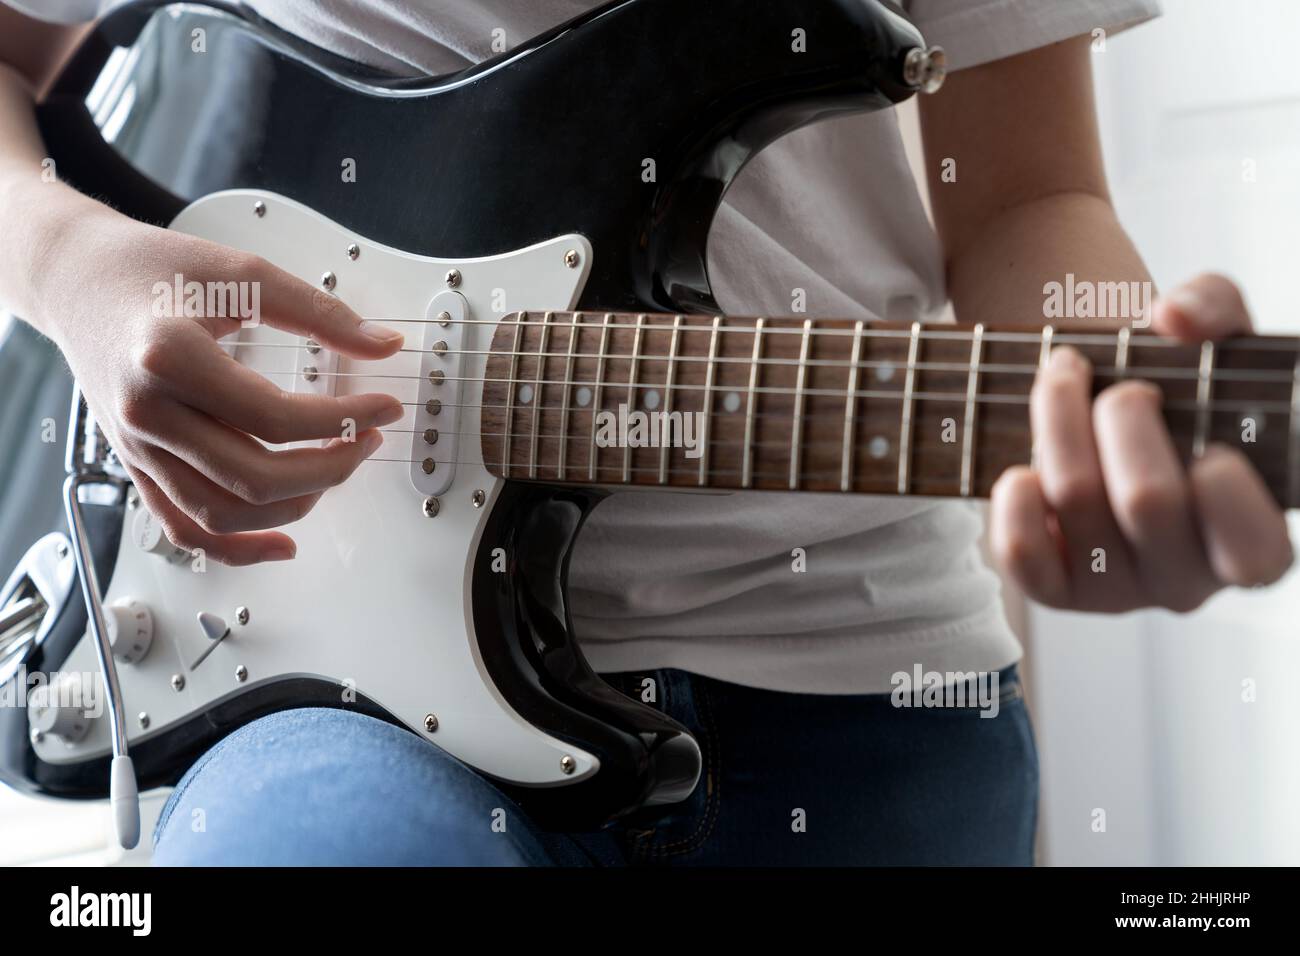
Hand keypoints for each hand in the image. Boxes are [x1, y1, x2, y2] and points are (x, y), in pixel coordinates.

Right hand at [39, 212, 404, 565]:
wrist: (77, 279)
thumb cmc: (150, 270)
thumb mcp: (241, 273)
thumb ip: (318, 312)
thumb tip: (383, 344)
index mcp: (170, 359)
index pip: (275, 418)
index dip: (344, 420)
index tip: (384, 408)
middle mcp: (148, 413)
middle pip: (252, 477)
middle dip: (329, 468)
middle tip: (367, 440)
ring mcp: (137, 447)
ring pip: (222, 514)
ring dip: (293, 506)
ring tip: (335, 470)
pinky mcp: (137, 465)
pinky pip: (184, 528)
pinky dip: (236, 546)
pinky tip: (282, 543)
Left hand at [990, 273, 1293, 612]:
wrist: (1089, 417)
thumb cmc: (1170, 386)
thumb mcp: (1209, 338)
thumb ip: (1216, 307)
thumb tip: (1175, 316)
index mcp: (1250, 537)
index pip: (1256, 553)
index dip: (1227, 494)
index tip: (1207, 440)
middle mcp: (1187, 579)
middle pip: (1148, 499)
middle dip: (1124, 416)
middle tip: (1122, 389)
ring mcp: (1117, 591)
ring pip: (1076, 500)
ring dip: (1059, 418)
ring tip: (1063, 379)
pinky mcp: (1053, 589)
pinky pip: (1021, 552)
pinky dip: (1014, 497)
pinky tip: (1023, 466)